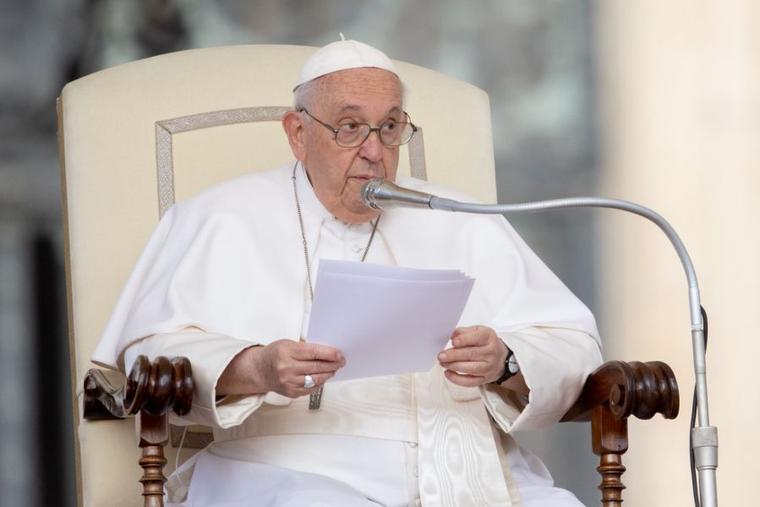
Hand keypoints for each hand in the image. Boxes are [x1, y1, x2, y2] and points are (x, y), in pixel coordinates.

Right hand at [218, 339, 344, 397]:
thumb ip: (306, 348)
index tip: (340, 354)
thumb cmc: (274, 354)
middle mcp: (287, 368)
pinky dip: (319, 383)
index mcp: (286, 352)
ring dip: (328, 374)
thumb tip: (327, 352)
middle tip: (340, 362)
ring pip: (316, 379)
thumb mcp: (288, 344)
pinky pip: (311, 389)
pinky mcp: (291, 392)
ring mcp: (288, 382)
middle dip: (333, 364)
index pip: (314, 353)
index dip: (330, 354)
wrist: (259, 370)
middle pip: (317, 367)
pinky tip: (323, 378)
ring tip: (333, 369)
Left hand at [437, 326, 507, 386]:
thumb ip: (464, 332)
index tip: (453, 342)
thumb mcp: (478, 331)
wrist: (501, 358)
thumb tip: (453, 335)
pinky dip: (457, 379)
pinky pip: (470, 382)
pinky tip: (448, 373)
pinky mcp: (484, 379)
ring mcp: (488, 367)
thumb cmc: (485, 343)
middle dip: (454, 355)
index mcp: (488, 337)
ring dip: (454, 366)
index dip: (464, 340)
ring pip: (471, 369)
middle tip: (441, 356)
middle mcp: (490, 352)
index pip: (477, 338)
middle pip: (471, 354)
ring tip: (443, 363)